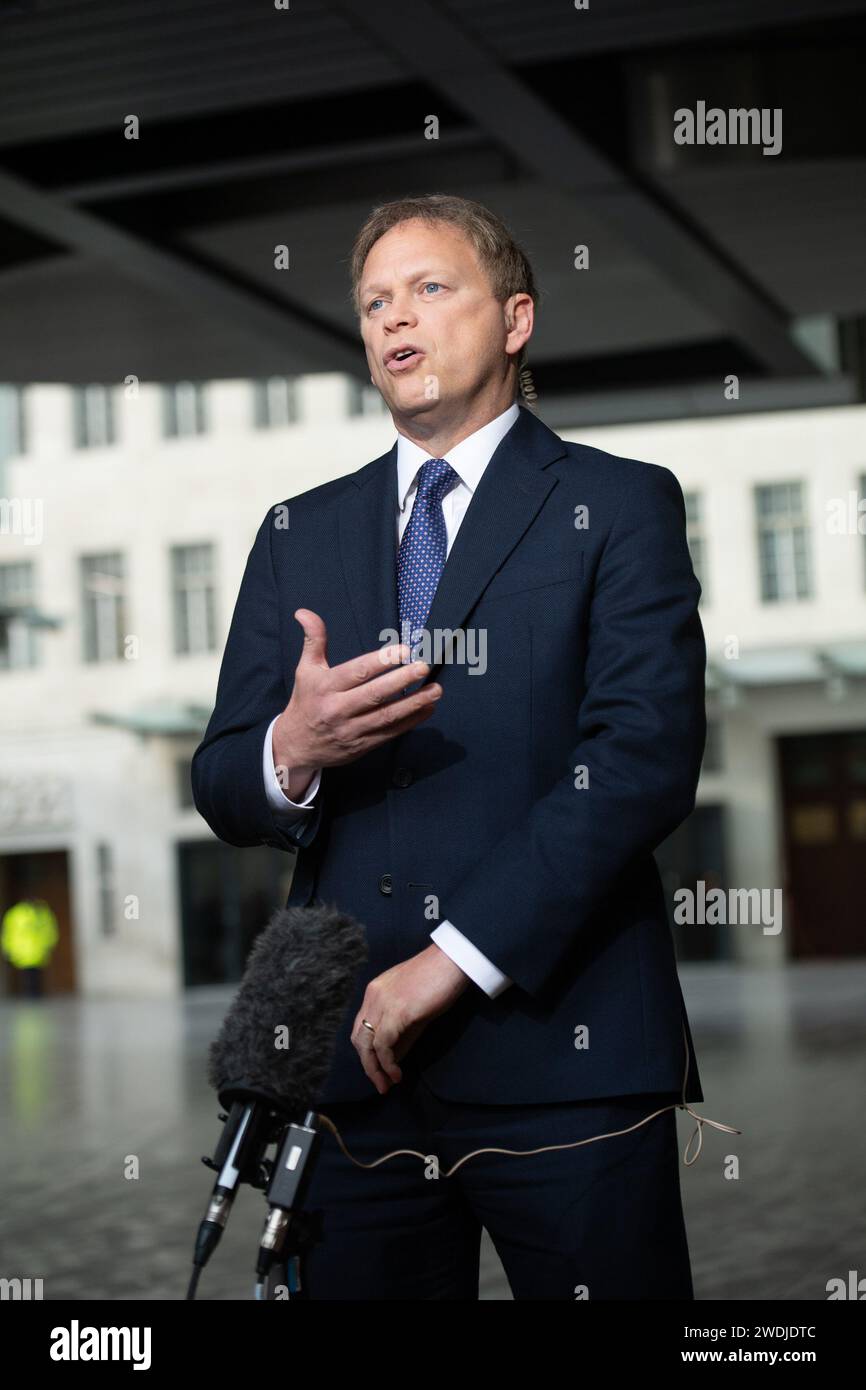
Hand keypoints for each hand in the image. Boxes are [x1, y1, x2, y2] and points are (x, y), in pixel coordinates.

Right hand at [272, 610, 441, 782]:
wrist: (296, 746)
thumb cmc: (305, 702)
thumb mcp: (305, 670)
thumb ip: (313, 640)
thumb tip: (304, 612)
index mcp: (326, 687)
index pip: (357, 672)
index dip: (381, 661)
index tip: (404, 650)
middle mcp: (338, 709)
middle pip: (375, 694)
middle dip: (402, 680)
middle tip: (423, 667)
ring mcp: (351, 730)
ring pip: (387, 716)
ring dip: (414, 703)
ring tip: (436, 690)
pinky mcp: (362, 746)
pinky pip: (390, 733)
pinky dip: (411, 721)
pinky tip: (427, 709)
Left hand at [351, 943, 471, 1093]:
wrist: (452, 961)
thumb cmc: (439, 979)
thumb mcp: (415, 1008)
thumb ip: (402, 1032)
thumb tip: (393, 1058)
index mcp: (375, 992)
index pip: (360, 1028)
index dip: (366, 1052)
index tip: (378, 1071)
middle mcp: (373, 997)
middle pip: (358, 1039)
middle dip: (367, 1065)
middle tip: (380, 1084)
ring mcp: (383, 1004)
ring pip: (367, 1044)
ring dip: (374, 1069)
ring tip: (386, 1084)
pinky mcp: (397, 1012)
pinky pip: (383, 1044)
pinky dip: (387, 1063)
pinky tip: (397, 1074)